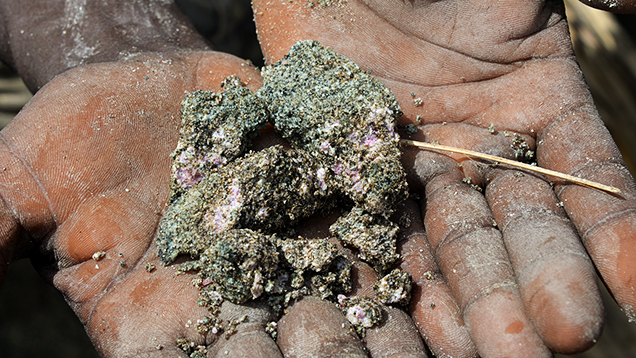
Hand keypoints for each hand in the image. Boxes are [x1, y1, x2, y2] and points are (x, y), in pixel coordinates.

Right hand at [0, 52, 429, 356]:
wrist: (144, 75)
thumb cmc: (80, 127)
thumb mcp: (26, 173)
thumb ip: (2, 225)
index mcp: (152, 304)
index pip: (185, 357)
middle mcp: (226, 289)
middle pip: (269, 344)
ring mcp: (280, 249)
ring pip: (325, 303)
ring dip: (359, 332)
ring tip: (398, 355)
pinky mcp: (316, 205)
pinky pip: (357, 238)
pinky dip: (385, 261)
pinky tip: (419, 286)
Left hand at [250, 0, 635, 355]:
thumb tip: (632, 2)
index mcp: (536, 98)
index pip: (586, 177)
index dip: (615, 233)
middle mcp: (480, 141)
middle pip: (516, 224)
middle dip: (538, 280)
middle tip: (560, 342)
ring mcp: (413, 159)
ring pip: (448, 240)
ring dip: (471, 297)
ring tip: (491, 351)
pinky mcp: (349, 165)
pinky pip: (370, 226)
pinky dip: (386, 271)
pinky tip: (403, 317)